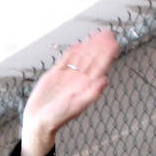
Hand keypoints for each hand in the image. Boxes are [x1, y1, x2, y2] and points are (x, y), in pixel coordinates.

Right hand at [20, 29, 119, 155]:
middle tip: (109, 33)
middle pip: (92, 59)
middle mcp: (79, 80)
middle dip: (100, 46)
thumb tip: (105, 80)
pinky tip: (79, 45)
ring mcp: (67, 77)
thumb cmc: (58, 117)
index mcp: (87, 86)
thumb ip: (91, 93)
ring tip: (97, 35)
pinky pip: (65, 61)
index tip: (115, 43)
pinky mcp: (54, 76)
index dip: (107, 55)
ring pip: (80, 58)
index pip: (100, 67)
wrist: (39, 121)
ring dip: (89, 46)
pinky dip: (72, 53)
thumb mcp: (76, 105)